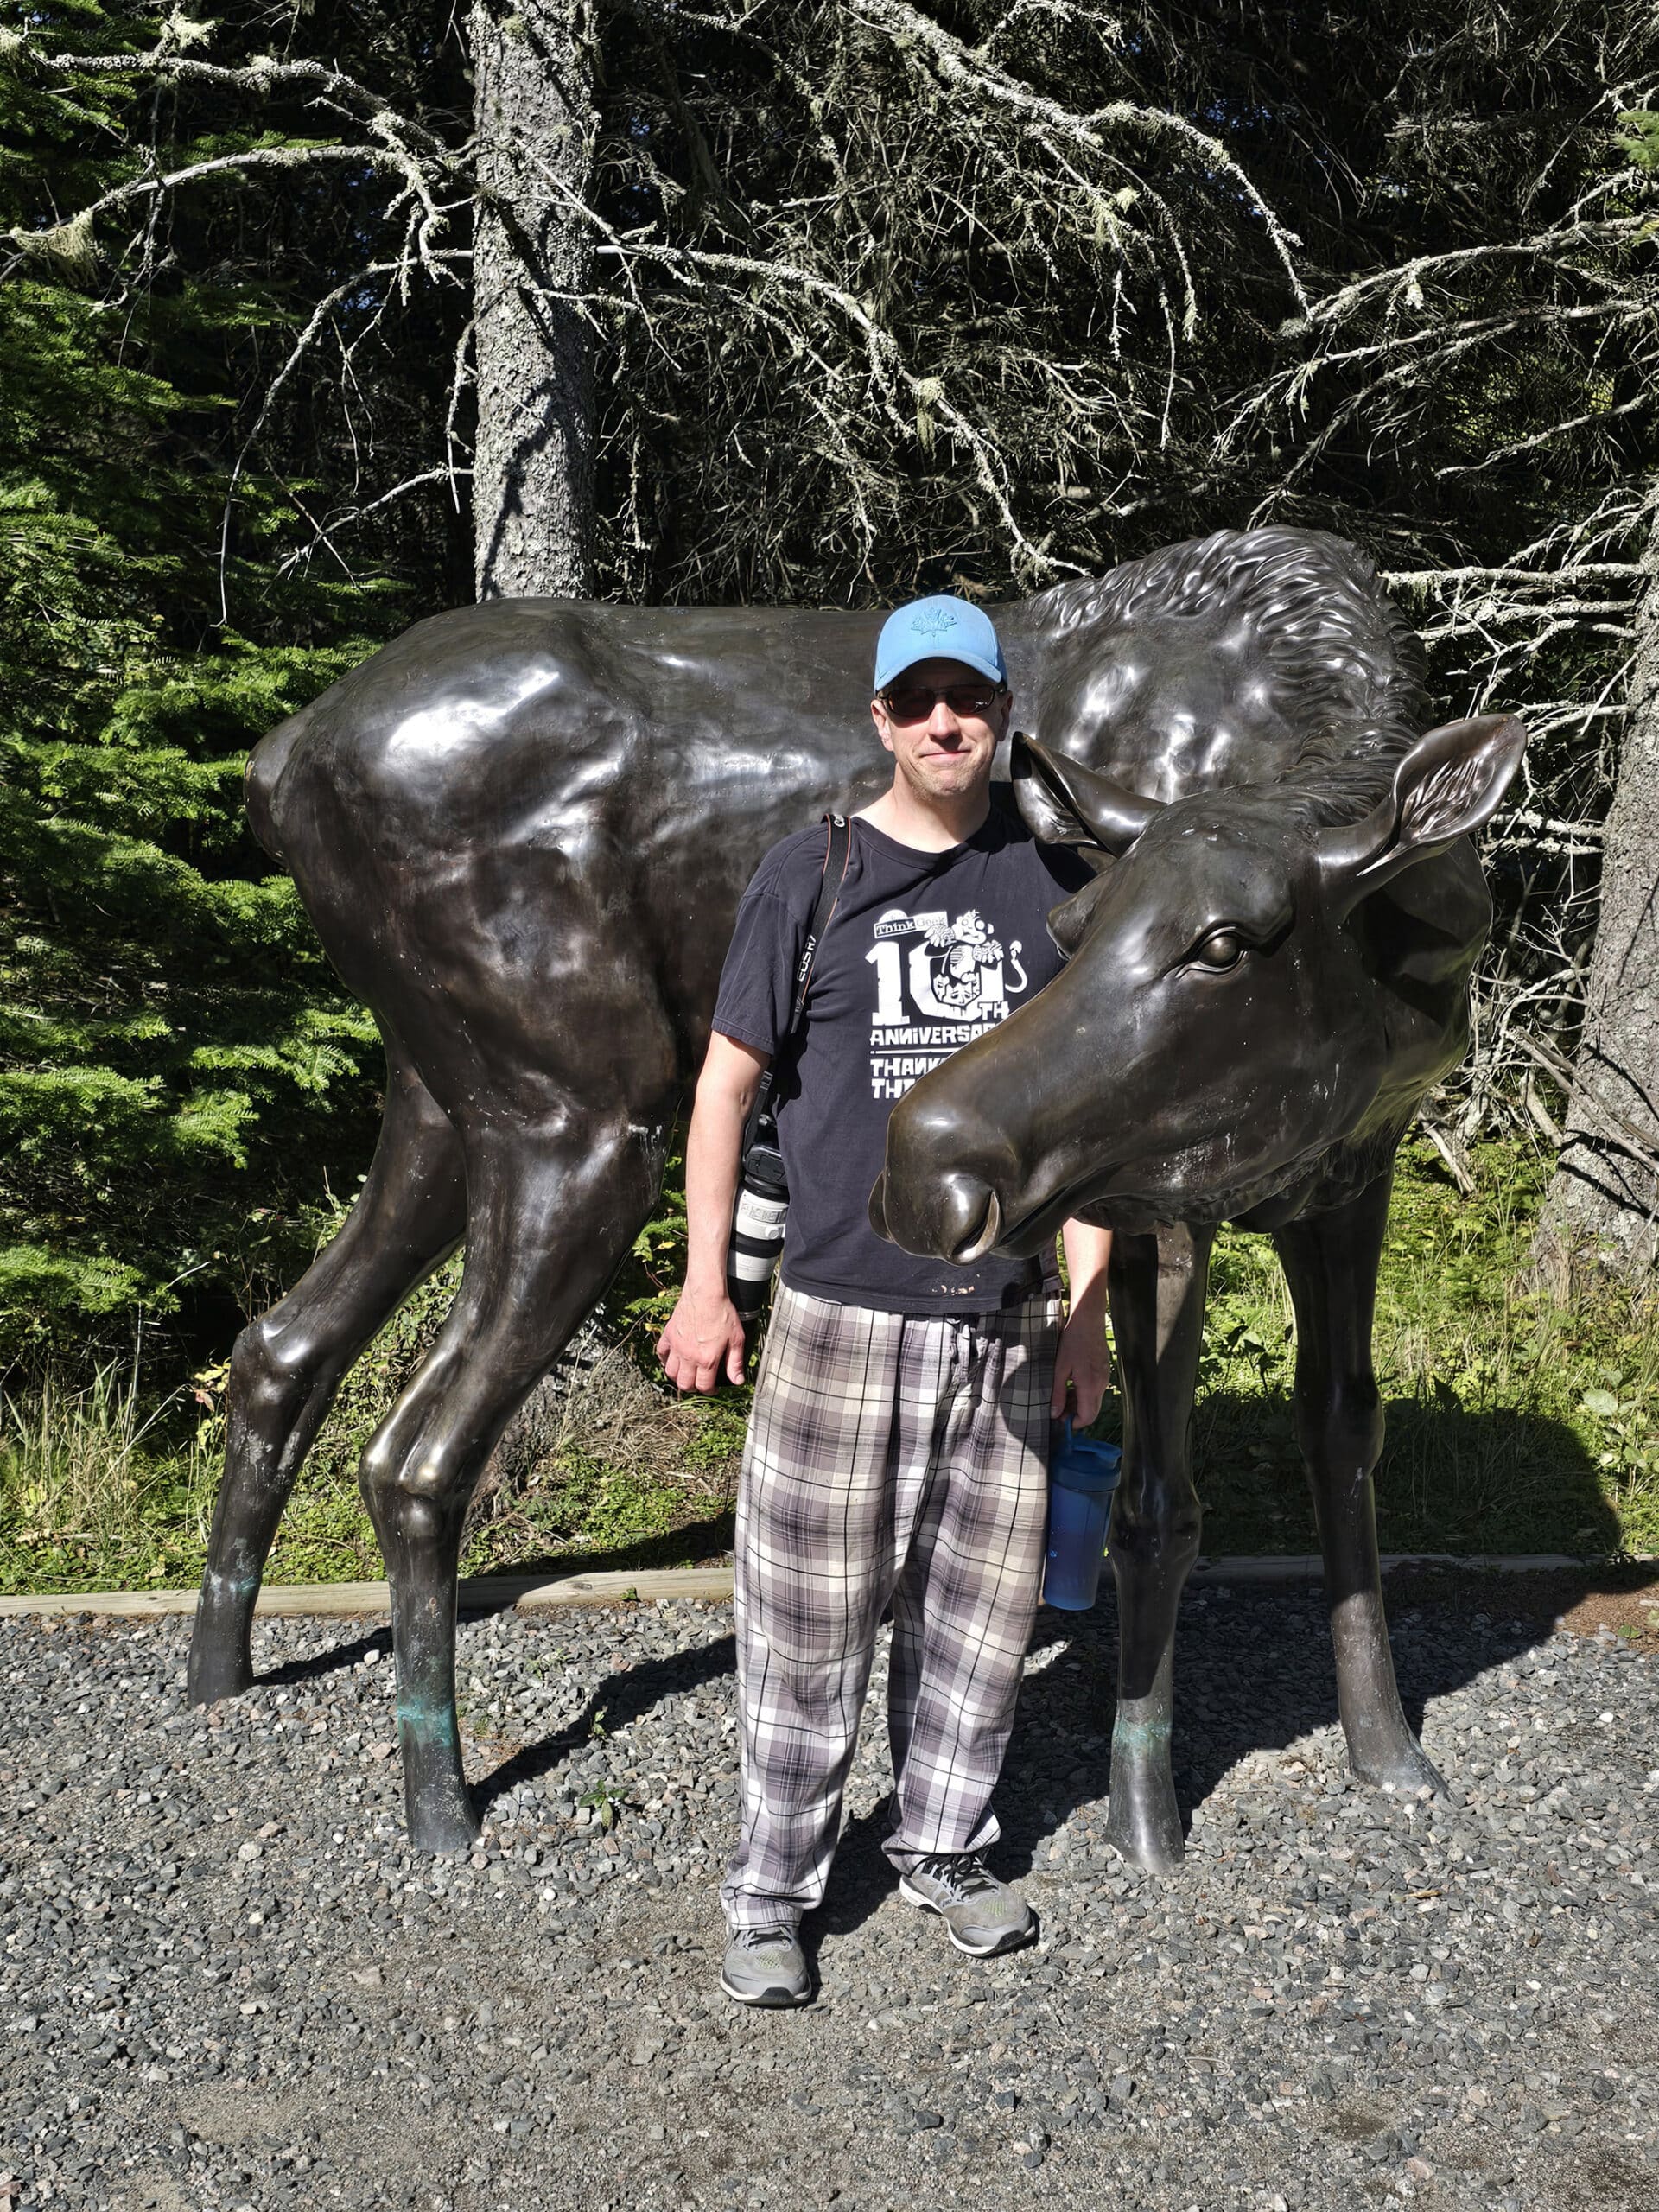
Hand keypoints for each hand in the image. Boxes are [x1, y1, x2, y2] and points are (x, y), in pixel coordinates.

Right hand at [656, 1282, 746, 1392]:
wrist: (706, 1293)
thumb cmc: (723, 1313)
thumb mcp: (736, 1339)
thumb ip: (735, 1362)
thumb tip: (738, 1381)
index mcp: (707, 1359)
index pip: (703, 1386)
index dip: (709, 1391)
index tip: (712, 1387)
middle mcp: (689, 1356)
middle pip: (684, 1383)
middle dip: (692, 1387)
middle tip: (699, 1382)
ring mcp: (676, 1346)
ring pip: (671, 1372)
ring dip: (678, 1377)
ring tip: (686, 1373)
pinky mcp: (668, 1335)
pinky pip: (661, 1354)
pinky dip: (665, 1360)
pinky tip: (673, 1359)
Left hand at [1051, 1303, 1112, 1424]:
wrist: (1088, 1321)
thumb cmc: (1072, 1342)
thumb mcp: (1059, 1369)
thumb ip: (1057, 1393)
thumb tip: (1054, 1414)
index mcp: (1090, 1386)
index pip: (1087, 1417)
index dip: (1074, 1424)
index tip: (1060, 1422)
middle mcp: (1101, 1385)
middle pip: (1092, 1412)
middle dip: (1075, 1416)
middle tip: (1058, 1412)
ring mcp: (1104, 1378)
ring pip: (1093, 1402)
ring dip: (1079, 1405)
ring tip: (1061, 1398)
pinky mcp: (1104, 1372)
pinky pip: (1095, 1391)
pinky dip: (1084, 1395)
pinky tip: (1071, 1386)